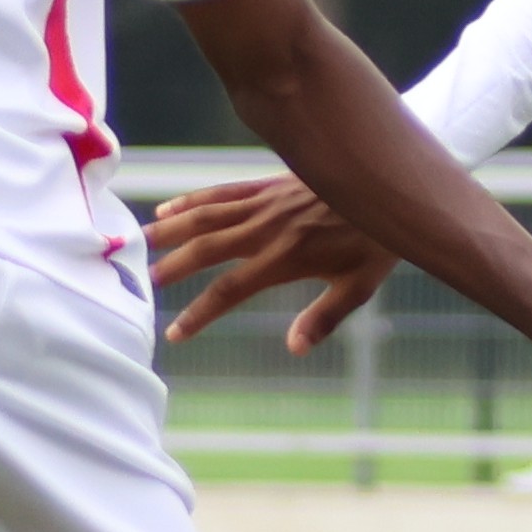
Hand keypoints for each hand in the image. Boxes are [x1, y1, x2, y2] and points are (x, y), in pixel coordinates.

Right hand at [149, 173, 387, 353]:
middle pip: (206, 248)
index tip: (175, 332)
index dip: (199, 313)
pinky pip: (223, 191)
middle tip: (145, 283)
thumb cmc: (378, 240)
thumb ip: (324, 318)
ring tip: (142, 241)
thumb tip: (294, 348)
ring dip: (172, 229)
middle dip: (174, 267)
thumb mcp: (358, 286)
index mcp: (285, 258)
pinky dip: (193, 199)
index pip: (229, 290)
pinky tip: (170, 207)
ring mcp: (265, 203)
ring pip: (206, 214)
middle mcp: (267, 229)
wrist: (389, 184)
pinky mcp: (268, 184)